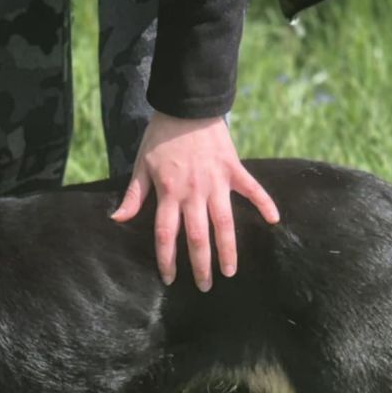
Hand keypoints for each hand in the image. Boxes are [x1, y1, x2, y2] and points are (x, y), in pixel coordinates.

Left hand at [111, 111, 279, 290]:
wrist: (186, 105)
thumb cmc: (160, 136)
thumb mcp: (141, 165)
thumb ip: (134, 195)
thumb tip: (117, 219)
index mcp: (169, 193)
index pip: (166, 235)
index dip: (167, 259)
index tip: (169, 279)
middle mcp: (193, 192)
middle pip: (197, 236)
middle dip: (201, 265)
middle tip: (204, 287)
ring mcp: (216, 181)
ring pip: (224, 223)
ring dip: (228, 249)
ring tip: (230, 271)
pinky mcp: (234, 169)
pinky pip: (252, 189)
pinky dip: (264, 203)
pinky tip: (274, 221)